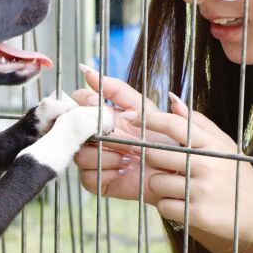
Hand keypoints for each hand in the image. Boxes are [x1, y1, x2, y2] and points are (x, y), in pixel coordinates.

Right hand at [72, 66, 175, 203]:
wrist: (178, 167)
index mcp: (102, 117)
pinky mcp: (98, 182)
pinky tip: (122, 171)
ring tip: (127, 157)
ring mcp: (94, 160)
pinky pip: (87, 177)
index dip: (81, 104)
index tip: (96, 105)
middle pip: (74, 131)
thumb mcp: (142, 107)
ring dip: (105, 155)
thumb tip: (86, 71)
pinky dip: (105, 173)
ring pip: (80, 155)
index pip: (76, 104)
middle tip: (120, 136)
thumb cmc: (164, 136)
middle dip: (98, 133)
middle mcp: (94, 137)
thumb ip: (115, 90)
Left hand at [132, 94, 252, 242]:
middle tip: (169, 167)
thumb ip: (196, 122)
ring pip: (154, 183)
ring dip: (161, 187)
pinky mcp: (197, 214)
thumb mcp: (221, 144)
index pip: (174, 125)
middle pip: (154, 154)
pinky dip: (168, 206)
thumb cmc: (232, 173)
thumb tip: (171, 99)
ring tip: (181, 187)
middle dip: (154, 161)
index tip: (131, 116)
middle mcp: (207, 165)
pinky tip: (184, 203)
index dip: (148, 119)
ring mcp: (202, 190)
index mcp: (212, 144)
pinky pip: (162, 206)